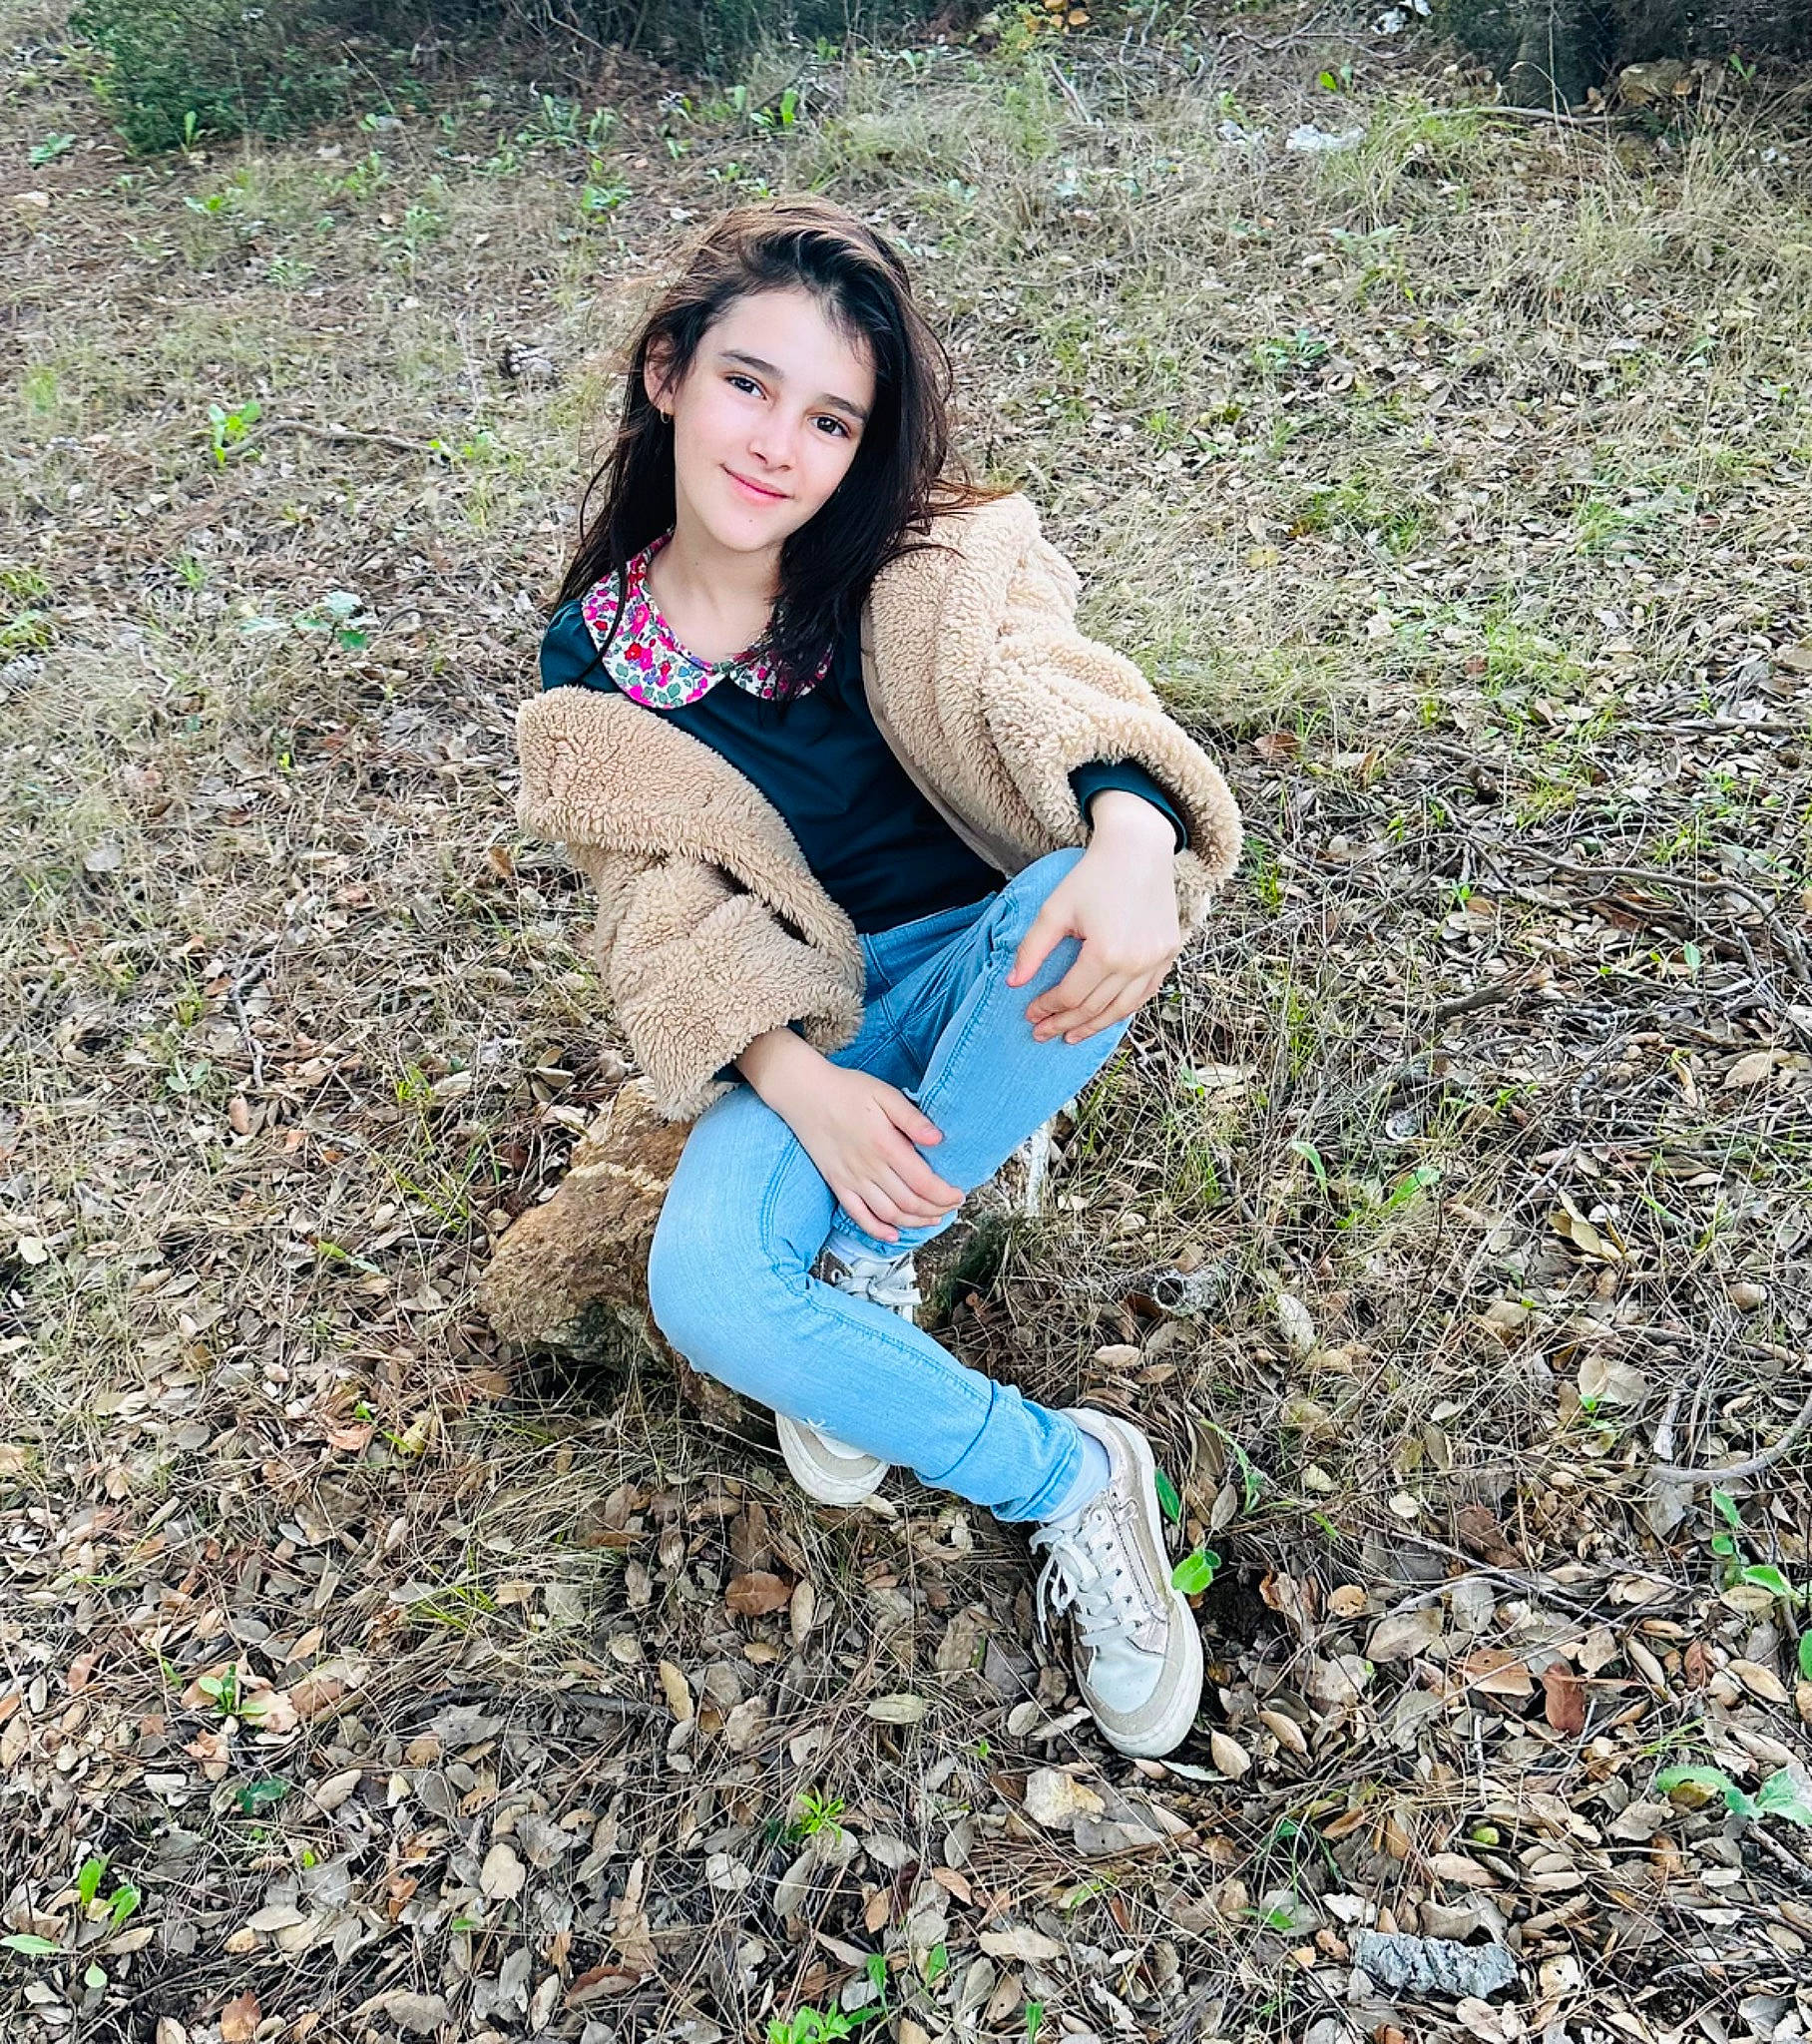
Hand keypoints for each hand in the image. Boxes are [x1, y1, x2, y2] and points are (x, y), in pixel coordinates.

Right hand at [760, 1052, 963, 1244]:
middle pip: (910, 1203)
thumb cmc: (846, 1089)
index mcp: (885, 1145)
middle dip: (936, 1210)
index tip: (959, 1194)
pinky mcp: (837, 1183)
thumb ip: (912, 1118)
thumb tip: (938, 1139)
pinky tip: (893, 1234)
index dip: (944, 1195)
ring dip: (914, 1222)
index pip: (923, 1183)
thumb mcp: (884, 1094)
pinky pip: (858, 1215)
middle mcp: (869, 1168)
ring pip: (889, 1214)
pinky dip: (877, 1230)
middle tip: (951, 1207)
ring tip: (932, 1219)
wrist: (804, 1092)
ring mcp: (851, 1179)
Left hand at [1006, 794, 1180, 1042]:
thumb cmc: (1092, 876)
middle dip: (1065, 1023)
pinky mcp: (1169, 953)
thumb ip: (1032, 950)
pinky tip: (1106, 1016)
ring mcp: (1157, 960)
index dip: (1047, 1008)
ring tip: (1072, 1036)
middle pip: (1095, 1008)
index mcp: (1106, 952)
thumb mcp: (1054, 910)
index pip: (1071, 995)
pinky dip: (1123, 1008)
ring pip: (1122, 1008)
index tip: (1030, 1014)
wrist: (1138, 849)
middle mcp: (1136, 962)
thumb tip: (1013, 984)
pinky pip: (1146, 993)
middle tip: (1043, 1033)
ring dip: (1095, 1026)